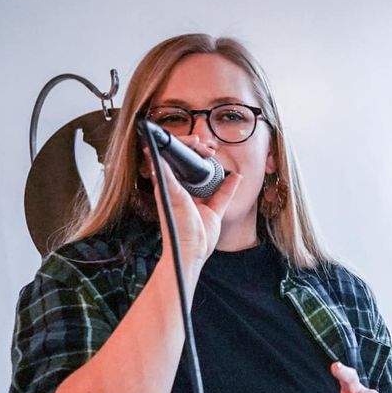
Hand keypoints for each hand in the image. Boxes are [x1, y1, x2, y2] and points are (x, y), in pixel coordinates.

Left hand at [145, 135, 241, 269]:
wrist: (191, 251)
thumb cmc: (177, 226)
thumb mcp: (172, 196)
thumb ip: (166, 175)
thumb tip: (155, 154)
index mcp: (169, 186)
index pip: (175, 160)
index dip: (184, 147)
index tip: (194, 142)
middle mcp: (183, 191)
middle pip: (192, 166)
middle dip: (200, 154)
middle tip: (208, 149)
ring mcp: (199, 200)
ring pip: (208, 177)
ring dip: (214, 166)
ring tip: (218, 157)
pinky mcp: (213, 211)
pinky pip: (223, 193)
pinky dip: (230, 184)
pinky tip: (236, 176)